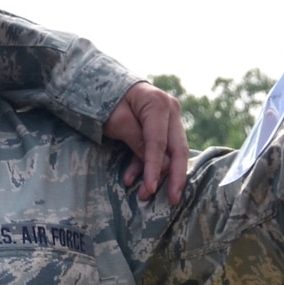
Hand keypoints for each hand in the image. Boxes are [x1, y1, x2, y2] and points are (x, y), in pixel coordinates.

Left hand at [105, 82, 188, 203]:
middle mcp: (171, 110)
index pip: (159, 143)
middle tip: (172, 201)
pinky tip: (131, 179)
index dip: (155, 169)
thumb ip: (137, 140)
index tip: (150, 189)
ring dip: (157, 174)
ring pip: (171, 151)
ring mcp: (170, 117)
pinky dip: (147, 164)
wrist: (105, 84)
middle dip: (174, 177)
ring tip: (143, 195)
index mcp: (159, 105)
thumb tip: (158, 165)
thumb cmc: (107, 100)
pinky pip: (160, 149)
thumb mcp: (117, 121)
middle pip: (177, 149)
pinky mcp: (163, 126)